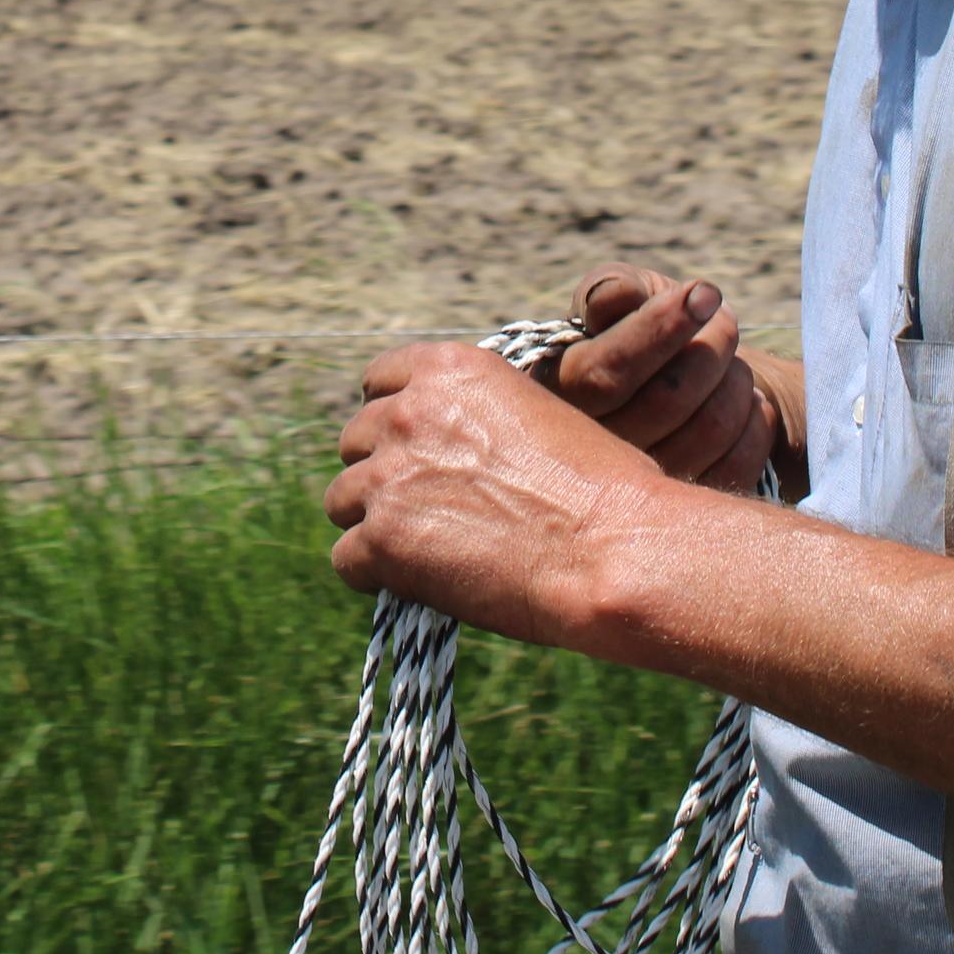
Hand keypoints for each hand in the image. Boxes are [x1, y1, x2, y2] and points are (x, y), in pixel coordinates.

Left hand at [327, 340, 660, 643]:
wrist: (613, 548)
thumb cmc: (602, 488)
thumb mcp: (537, 412)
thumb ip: (478, 417)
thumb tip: (451, 448)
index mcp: (449, 370)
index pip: (379, 381)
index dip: (392, 420)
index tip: (409, 449)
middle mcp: (408, 412)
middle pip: (354, 441)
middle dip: (382, 472)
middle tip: (423, 509)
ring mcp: (388, 475)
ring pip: (341, 499)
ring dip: (374, 523)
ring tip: (423, 550)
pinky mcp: (382, 539)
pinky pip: (347, 559)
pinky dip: (376, 574)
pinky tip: (418, 583)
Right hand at [553, 265, 791, 494]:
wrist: (678, 381)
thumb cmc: (641, 327)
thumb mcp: (621, 296)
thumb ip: (609, 289)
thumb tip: (613, 298)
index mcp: (557, 393)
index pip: (607, 373)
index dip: (662, 329)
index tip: (706, 292)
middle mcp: (587, 452)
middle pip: (667, 400)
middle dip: (712, 348)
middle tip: (724, 321)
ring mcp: (638, 491)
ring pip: (708, 430)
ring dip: (737, 381)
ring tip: (732, 362)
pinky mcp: (685, 513)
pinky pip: (737, 467)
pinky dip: (756, 422)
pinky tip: (747, 403)